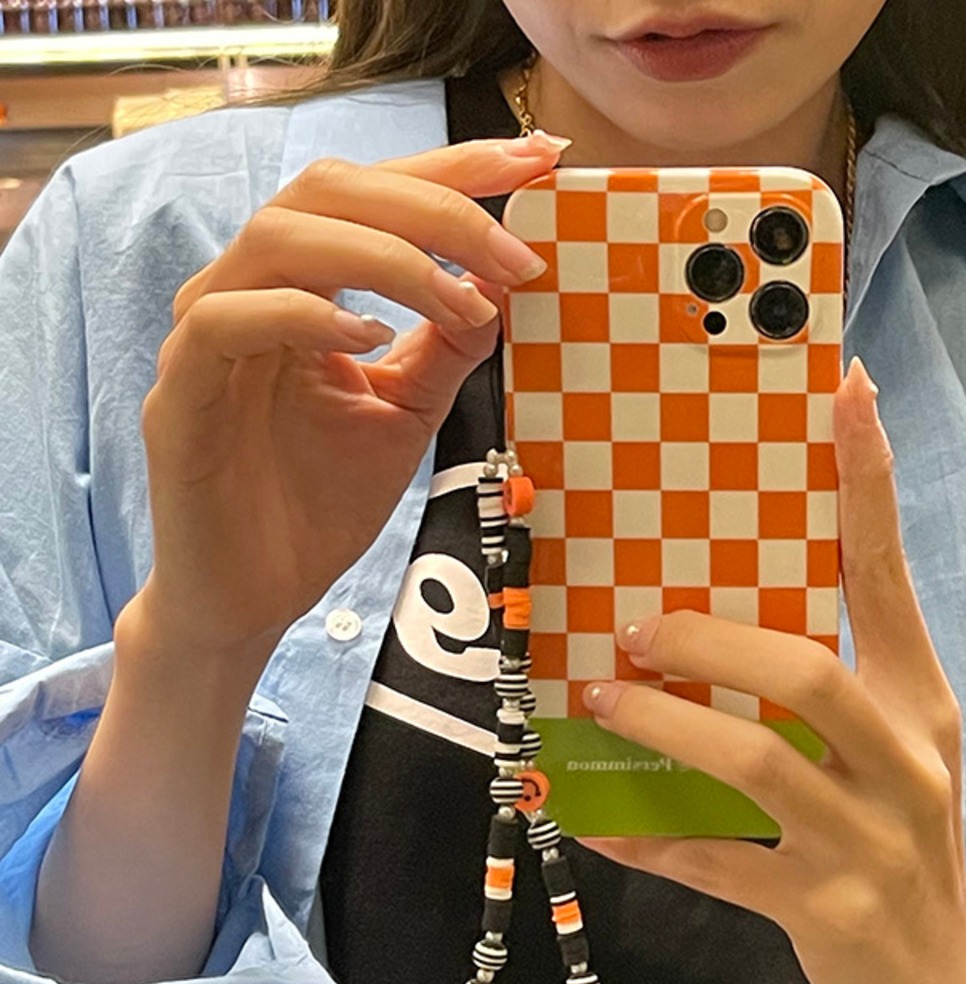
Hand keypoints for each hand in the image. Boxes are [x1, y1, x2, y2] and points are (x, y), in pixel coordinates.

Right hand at [135, 132, 568, 656]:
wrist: (256, 595)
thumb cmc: (318, 503)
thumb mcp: (404, 413)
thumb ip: (444, 348)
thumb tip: (506, 285)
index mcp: (302, 286)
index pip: (376, 195)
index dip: (456, 168)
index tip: (541, 161)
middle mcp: (250, 290)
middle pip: (328, 189)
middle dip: (434, 203)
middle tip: (515, 249)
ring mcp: (208, 335)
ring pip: (280, 236)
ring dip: (388, 258)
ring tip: (462, 303)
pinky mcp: (180, 392)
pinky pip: (230, 319)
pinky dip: (305, 314)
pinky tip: (371, 339)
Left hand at [576, 356, 965, 983]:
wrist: (940, 973)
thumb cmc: (898, 832)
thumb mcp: (889, 745)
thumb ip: (829, 679)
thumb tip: (715, 610)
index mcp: (919, 700)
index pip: (889, 576)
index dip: (868, 483)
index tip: (846, 392)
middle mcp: (904, 759)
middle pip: (807, 676)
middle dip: (711, 643)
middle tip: (635, 626)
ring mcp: (866, 838)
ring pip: (756, 767)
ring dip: (666, 728)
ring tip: (598, 700)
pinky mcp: (822, 904)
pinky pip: (714, 864)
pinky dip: (645, 837)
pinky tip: (590, 817)